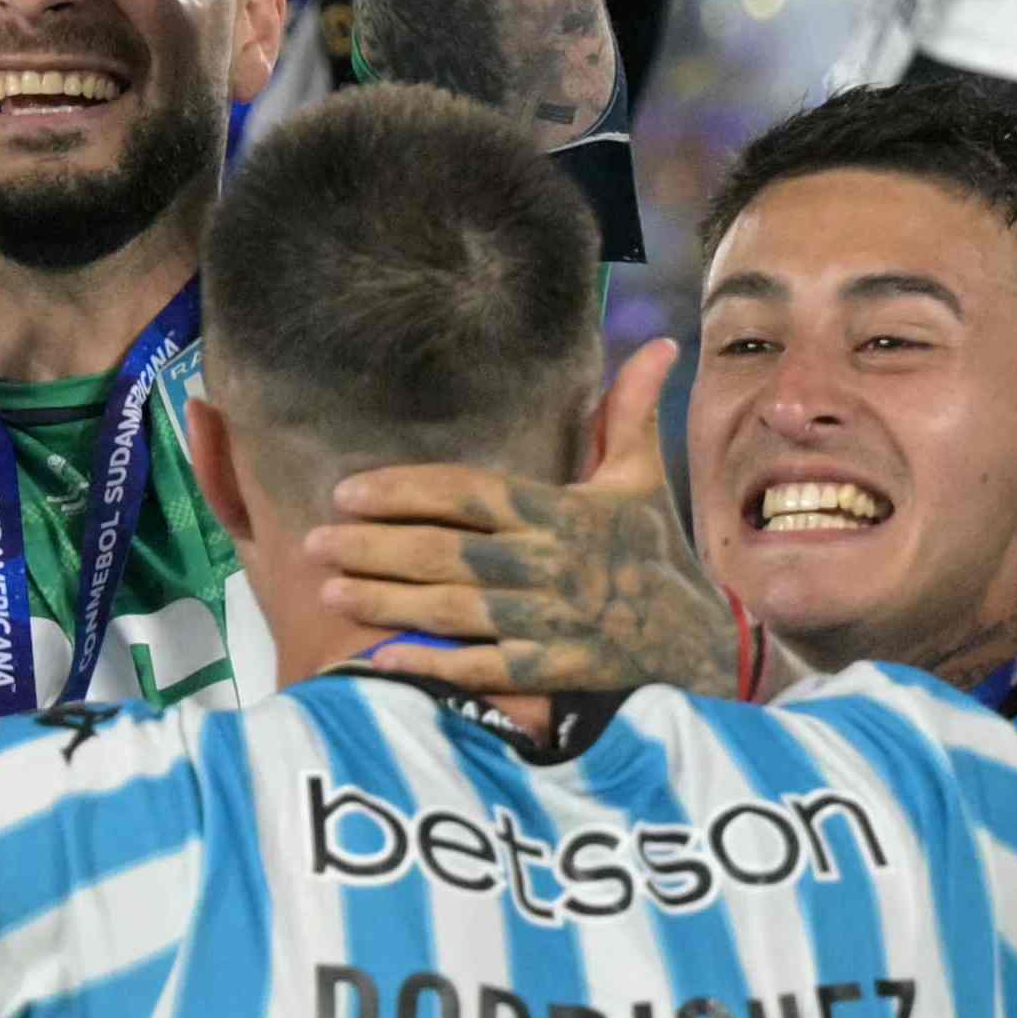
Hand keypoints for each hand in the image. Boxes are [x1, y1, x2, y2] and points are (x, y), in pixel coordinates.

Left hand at [313, 345, 740, 698]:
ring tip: (329, 590)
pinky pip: (484, 669)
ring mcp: (552, 623)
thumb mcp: (643, 479)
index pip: (471, 493)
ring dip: (387, 601)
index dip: (406, 489)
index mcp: (565, 512)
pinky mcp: (554, 674)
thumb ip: (630, 412)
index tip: (348, 490)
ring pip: (456, 610)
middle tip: (313, 542)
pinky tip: (380, 660)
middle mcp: (553, 566)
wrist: (702, 644)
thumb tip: (661, 344)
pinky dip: (433, 666)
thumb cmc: (656, 553)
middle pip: (449, 552)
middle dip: (375, 547)